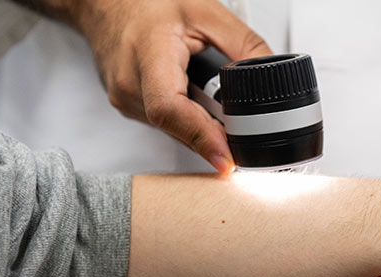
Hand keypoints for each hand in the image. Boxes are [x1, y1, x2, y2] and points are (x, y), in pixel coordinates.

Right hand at [71, 0, 272, 172]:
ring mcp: (125, 101)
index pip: (169, 108)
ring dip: (200, 124)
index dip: (201, 137)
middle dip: (214, 132)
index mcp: (148, 54)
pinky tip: (194, 98)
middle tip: (240, 127)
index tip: (226, 158)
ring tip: (212, 97)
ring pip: (173, 130)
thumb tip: (272, 78)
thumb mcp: (206, 13)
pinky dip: (187, 118)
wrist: (108, 5)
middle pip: (177, 127)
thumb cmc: (147, 4)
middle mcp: (130, 85)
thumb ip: (244, 44)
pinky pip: (165, 125)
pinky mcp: (128, 108)